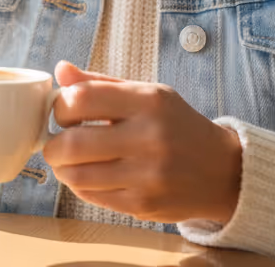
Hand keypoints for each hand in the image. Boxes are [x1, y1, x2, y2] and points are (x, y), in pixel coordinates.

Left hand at [43, 61, 240, 223]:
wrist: (221, 170)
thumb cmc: (175, 124)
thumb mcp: (145, 93)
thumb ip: (100, 83)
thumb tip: (60, 69)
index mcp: (148, 101)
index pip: (83, 99)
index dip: (61, 106)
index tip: (63, 111)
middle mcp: (149, 138)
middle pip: (74, 143)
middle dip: (52, 145)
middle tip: (53, 142)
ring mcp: (147, 176)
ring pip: (78, 176)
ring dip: (61, 168)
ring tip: (65, 160)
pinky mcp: (144, 205)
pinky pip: (93, 197)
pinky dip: (80, 186)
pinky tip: (87, 175)